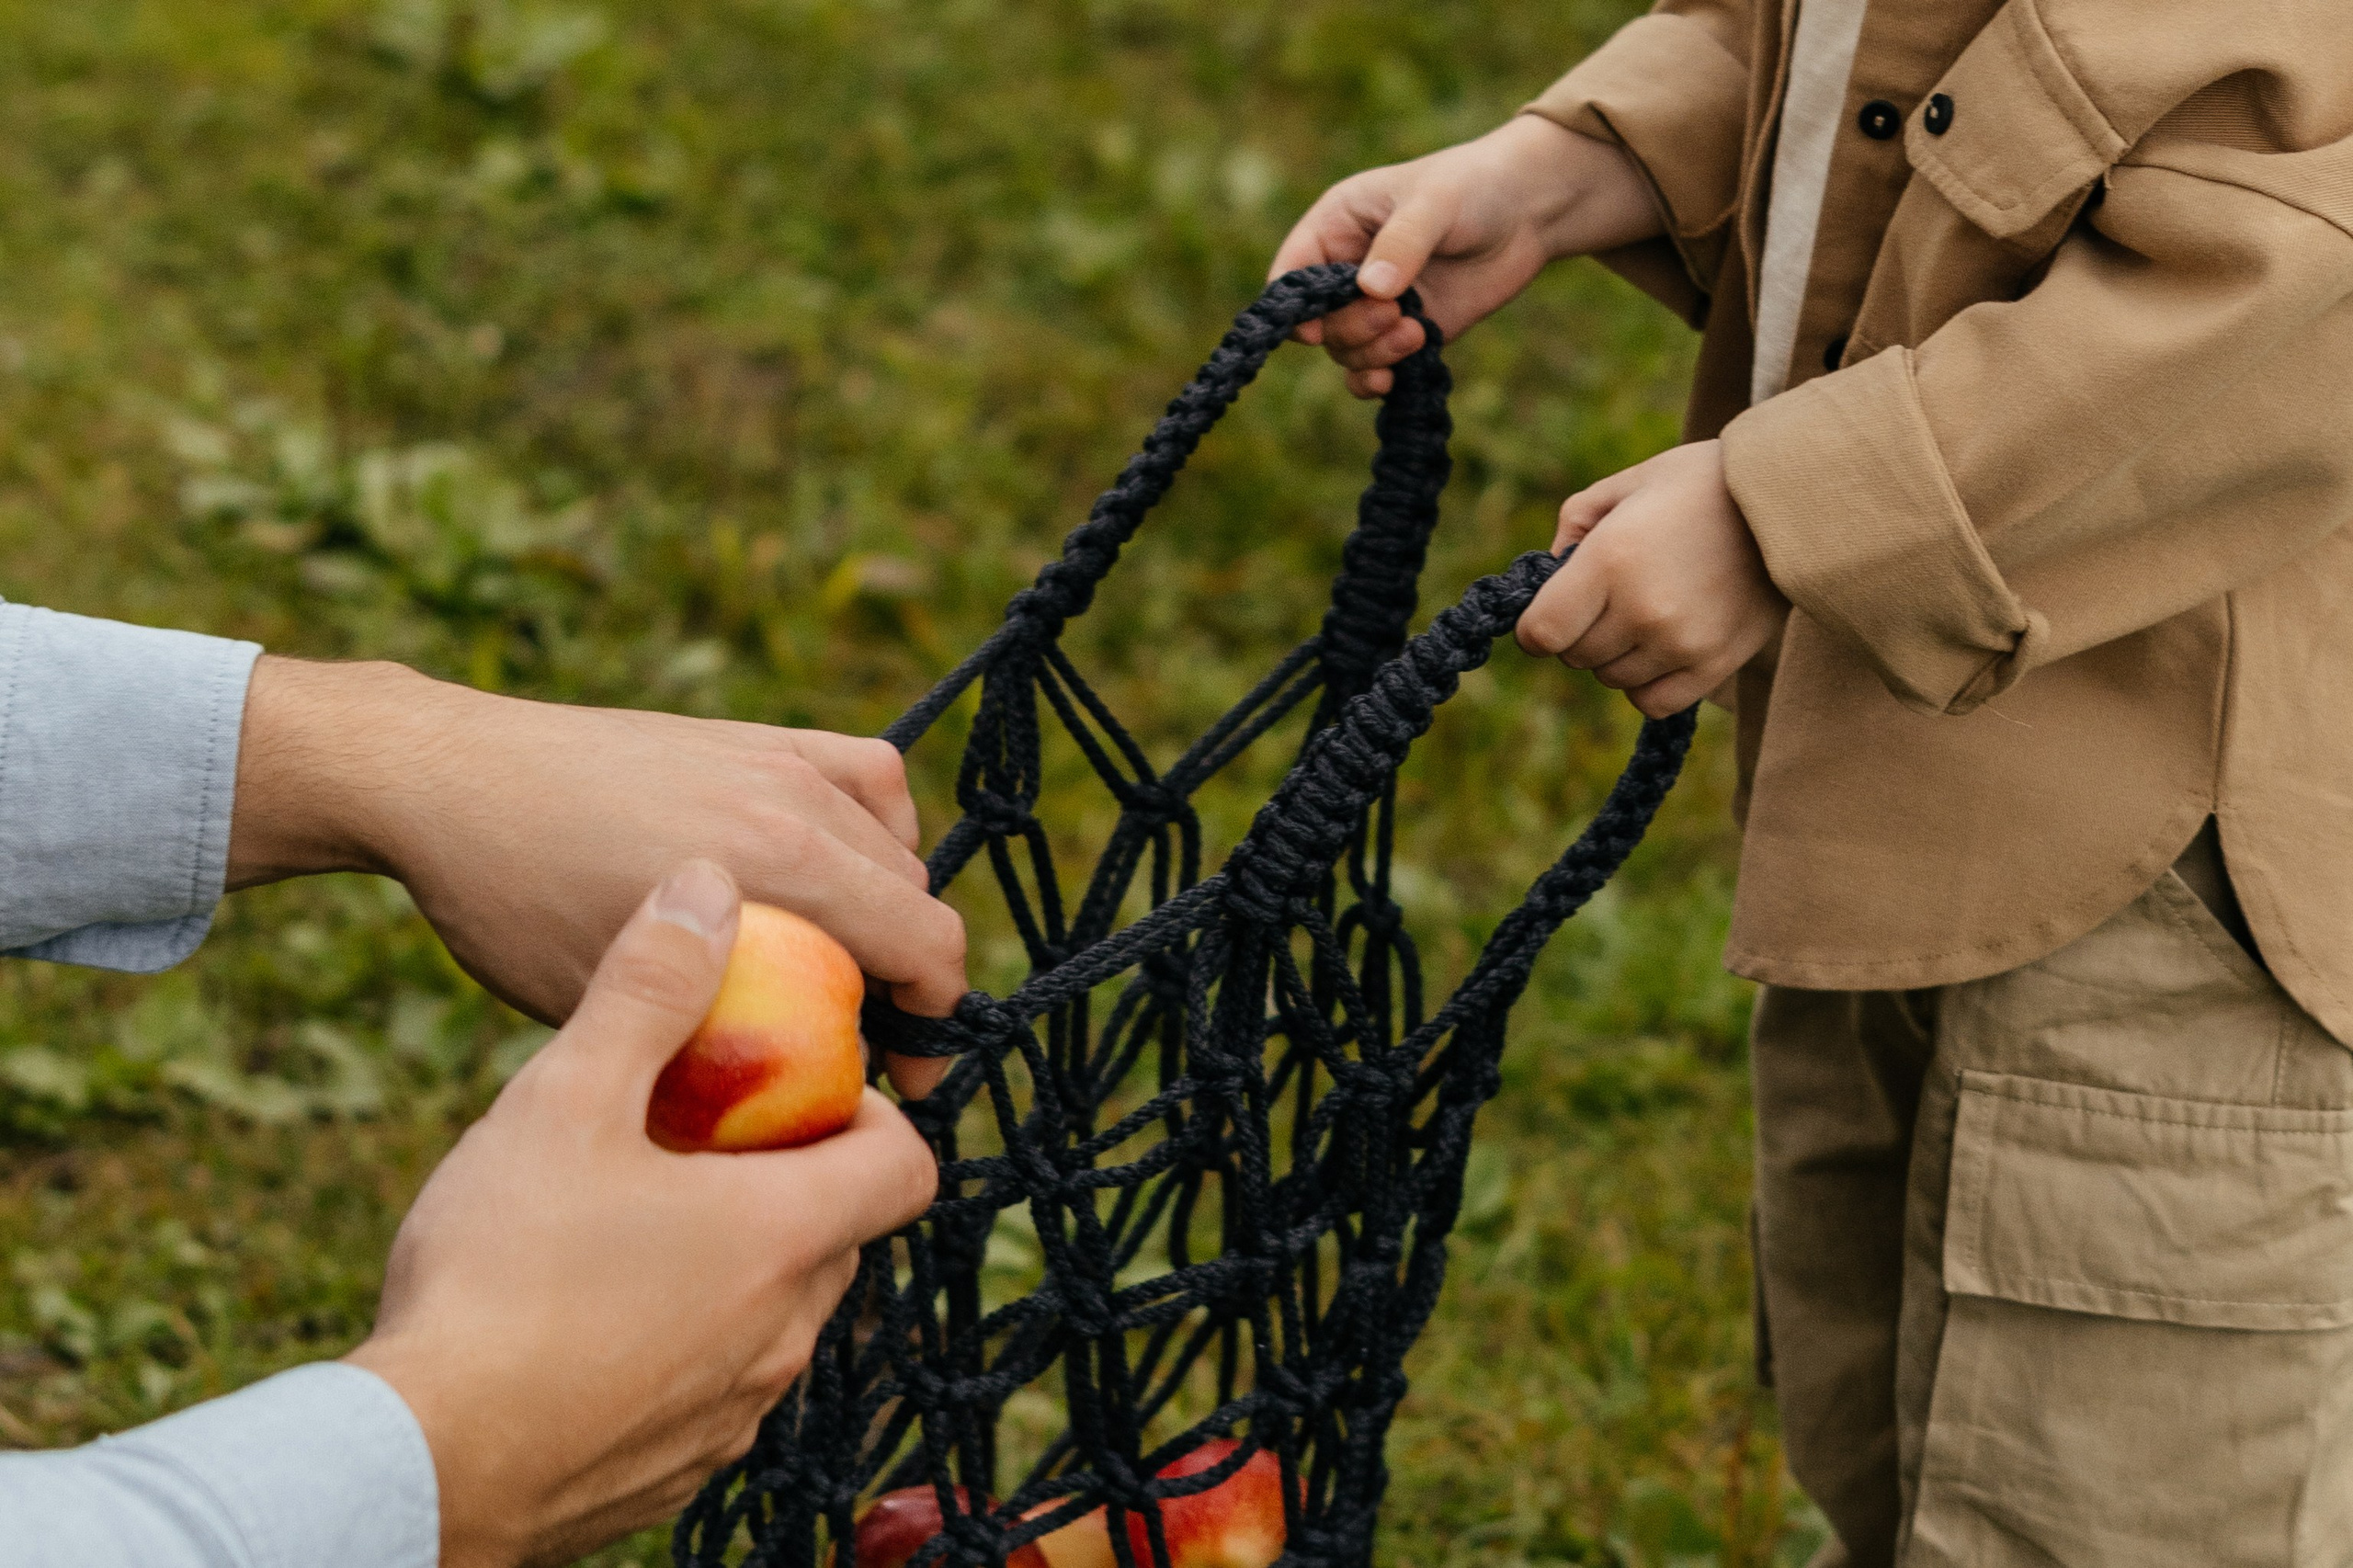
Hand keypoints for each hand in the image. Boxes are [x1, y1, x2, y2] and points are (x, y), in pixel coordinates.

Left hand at [225, 659, 966, 1098]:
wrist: (449, 780)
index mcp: (782, 871)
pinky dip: (874, 824)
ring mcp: (780, 760)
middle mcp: (801, 804)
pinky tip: (834, 863)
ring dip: (892, 909)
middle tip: (862, 1042)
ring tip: (845, 961)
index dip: (937, 1029)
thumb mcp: (606, 1004)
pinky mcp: (754, 737)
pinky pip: (864, 775)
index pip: (929, 948)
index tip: (910, 1084)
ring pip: (899, 841)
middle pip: (920, 901)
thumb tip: (767, 1115)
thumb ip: (705, 1044)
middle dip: (912, 981)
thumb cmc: (512, 903)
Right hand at [346, 860, 938, 1567]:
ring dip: (739, 1264)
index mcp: (787, 1235)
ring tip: (636, 1224)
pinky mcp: (682, 1472)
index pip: (907, 1165)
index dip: (870, 1116)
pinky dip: (688, 1343)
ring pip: (781, 1314)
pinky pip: (719, 1388)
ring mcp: (739, 1412)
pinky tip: (594, 1318)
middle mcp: (788, 1332)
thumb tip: (707, 888)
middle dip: (793, 1181)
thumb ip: (645, 991)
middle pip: (840, 1234)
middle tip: (700, 1140)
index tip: (796, 1089)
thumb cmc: (497, 1276)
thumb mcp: (565, 1101)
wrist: (419, 1468)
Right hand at [1269, 114, 1657, 396]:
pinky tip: (1395, 381)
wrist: (1530, 209)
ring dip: (1373, 355)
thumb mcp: (1433, 204)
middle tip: (1395, 314)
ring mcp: (1378, 305)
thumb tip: (1371, 291)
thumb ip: (1401, 244)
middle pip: (1319, 324)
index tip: (1317, 327)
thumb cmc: (1473, 186)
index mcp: (1336, 227)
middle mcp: (1348, 270)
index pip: (1289, 276)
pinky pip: (1375, 369)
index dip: (1293, 308)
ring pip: (1347, 351)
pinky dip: (1378, 381)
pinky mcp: (1408, 332)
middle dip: (1352, 329)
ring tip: (1417, 333)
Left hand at [1516, 441, 1788, 717]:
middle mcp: (1642, 610)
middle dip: (1580, 630)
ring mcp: (1680, 643)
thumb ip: (1575, 522)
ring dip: (1615, 655)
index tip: (1548, 611)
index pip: (1541, 632)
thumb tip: (1548, 571)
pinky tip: (1660, 649)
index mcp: (1611, 561)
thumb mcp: (1629, 483)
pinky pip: (1652, 702)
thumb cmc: (1701, 484)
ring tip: (1647, 611)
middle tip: (1611, 597)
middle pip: (1575, 656)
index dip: (1534, 627)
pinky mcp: (1713, 665)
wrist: (1788, 503)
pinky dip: (1646, 683)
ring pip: (1611, 679)